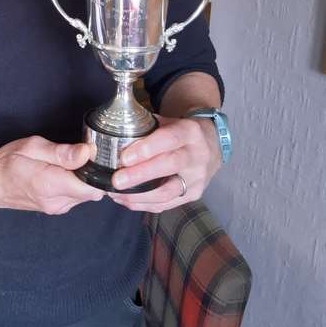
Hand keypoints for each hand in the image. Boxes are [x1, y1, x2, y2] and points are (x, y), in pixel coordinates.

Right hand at [0, 136, 104, 213]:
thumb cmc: (7, 161)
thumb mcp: (33, 147)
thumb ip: (62, 152)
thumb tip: (88, 152)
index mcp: (51, 185)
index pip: (93, 187)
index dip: (102, 171)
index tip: (99, 155)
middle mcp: (57, 202)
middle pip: (93, 190)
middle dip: (95, 173)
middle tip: (86, 153)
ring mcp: (57, 208)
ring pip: (87, 194)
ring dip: (86, 178)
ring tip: (73, 160)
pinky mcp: (57, 208)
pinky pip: (77, 196)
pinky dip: (78, 184)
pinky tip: (66, 171)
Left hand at [107, 115, 221, 212]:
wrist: (210, 146)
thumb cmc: (180, 133)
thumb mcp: (168, 122)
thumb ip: (146, 127)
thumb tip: (115, 135)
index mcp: (190, 132)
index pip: (169, 139)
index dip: (147, 149)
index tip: (124, 158)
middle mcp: (197, 156)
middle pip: (168, 166)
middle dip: (140, 175)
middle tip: (116, 181)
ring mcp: (197, 178)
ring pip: (168, 192)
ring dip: (139, 196)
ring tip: (116, 194)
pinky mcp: (193, 195)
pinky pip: (166, 204)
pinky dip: (144, 204)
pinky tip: (126, 200)